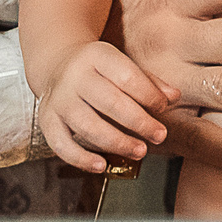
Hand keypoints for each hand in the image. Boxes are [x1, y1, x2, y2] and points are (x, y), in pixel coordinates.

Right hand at [37, 42, 175, 173]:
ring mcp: (59, 99)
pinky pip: (61, 144)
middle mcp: (75, 76)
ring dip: (117, 142)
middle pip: (109, 102)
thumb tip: (174, 96)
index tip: (163, 108)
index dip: (148, 94)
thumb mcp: (123, 66)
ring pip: (88, 125)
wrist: (57, 66)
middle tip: (159, 135)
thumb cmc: (100, 71)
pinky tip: (102, 166)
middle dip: (139, 122)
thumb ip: (149, 81)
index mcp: (97, 56)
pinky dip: (81, 159)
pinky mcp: (47, 120)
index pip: (126, 76)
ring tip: (140, 151)